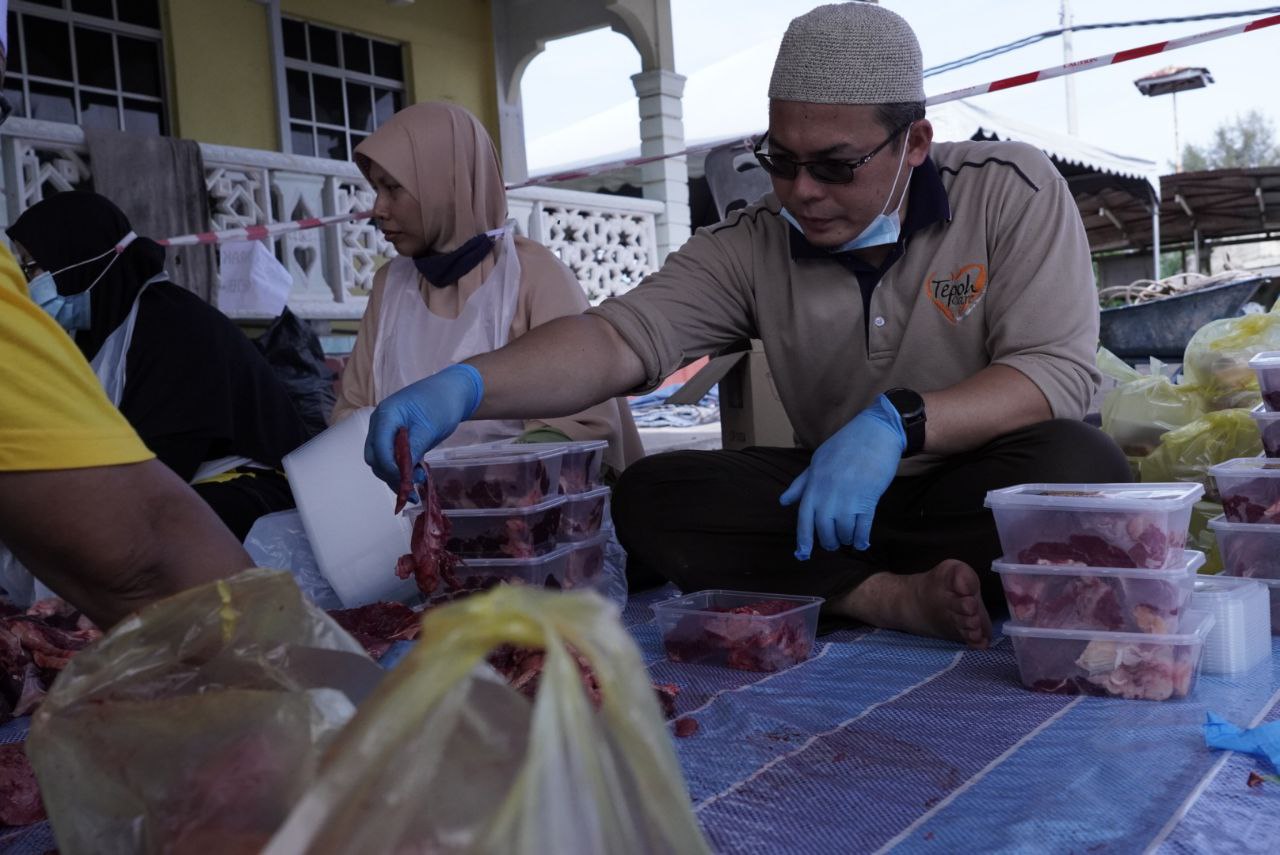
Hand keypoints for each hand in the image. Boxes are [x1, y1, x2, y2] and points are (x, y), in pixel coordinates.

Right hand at [365, 363, 483, 489]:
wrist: (451, 391)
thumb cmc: (441, 404)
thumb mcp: (430, 428)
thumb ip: (414, 449)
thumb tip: (404, 473)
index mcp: (386, 415)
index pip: (378, 448)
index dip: (389, 468)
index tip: (405, 482)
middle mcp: (380, 422)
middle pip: (375, 456)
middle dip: (390, 474)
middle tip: (411, 486)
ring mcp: (385, 429)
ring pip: (381, 459)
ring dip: (395, 474)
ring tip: (418, 480)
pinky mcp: (394, 436)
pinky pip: (391, 456)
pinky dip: (400, 468)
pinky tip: (415, 475)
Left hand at [780, 394, 905, 559]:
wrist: (875, 433)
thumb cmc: (845, 446)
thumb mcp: (817, 462)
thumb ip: (801, 484)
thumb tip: (783, 501)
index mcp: (814, 486)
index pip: (804, 519)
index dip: (804, 540)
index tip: (802, 554)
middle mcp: (828, 495)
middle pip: (824, 531)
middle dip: (829, 542)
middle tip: (834, 543)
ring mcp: (848, 498)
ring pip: (844, 532)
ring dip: (847, 539)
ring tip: (849, 538)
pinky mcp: (869, 499)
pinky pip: (863, 527)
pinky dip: (862, 538)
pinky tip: (862, 542)